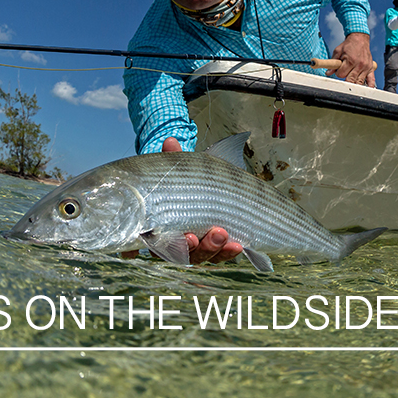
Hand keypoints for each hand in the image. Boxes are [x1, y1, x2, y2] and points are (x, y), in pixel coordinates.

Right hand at [122, 137, 241, 263]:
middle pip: (184, 254)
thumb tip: (171, 142)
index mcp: (162, 227)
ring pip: (205, 256)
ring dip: (213, 248)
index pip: (158, 243)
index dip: (163, 245)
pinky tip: (239, 244)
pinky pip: (223, 254)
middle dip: (192, 247)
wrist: (203, 184)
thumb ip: (174, 159)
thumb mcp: (180, 167)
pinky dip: (230, 251)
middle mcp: (179, 241)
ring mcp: (200, 246)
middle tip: (194, 236)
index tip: (177, 237)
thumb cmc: (184, 178)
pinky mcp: (220, 246)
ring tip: (222, 234)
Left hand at [327, 31, 375, 86]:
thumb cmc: (348, 45)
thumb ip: (333, 62)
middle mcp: (359, 65)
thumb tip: (328, 73)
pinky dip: (369, 85)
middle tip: (344, 76)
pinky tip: (367, 89)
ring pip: (359, 82)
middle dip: (345, 80)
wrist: (360, 39)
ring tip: (351, 83)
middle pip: (350, 80)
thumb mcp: (338, 51)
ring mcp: (366, 67)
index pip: (341, 74)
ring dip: (354, 84)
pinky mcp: (371, 68)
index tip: (338, 70)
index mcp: (350, 60)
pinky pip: (371, 80)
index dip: (338, 74)